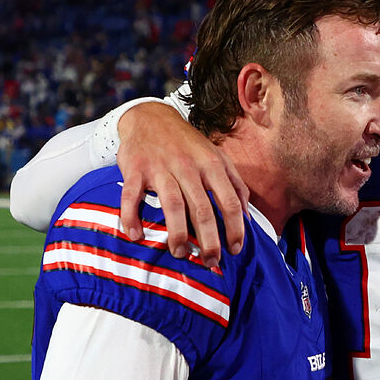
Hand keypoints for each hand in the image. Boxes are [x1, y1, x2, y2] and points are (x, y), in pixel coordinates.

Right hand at [117, 102, 248, 264]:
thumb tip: (247, 216)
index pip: (229, 202)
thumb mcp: (217, 157)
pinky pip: (131, 196)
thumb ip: (235, 184)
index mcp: (212, 165)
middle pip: (202, 209)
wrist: (150, 117)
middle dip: (209, 241)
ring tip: (180, 253)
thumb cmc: (188, 144)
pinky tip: (136, 235)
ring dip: (177, 234)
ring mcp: (161, 167)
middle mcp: (188, 167)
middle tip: (210, 262)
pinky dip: (131, 217)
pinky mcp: (135, 168)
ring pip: (172, 205)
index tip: (235, 250)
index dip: (235, 229)